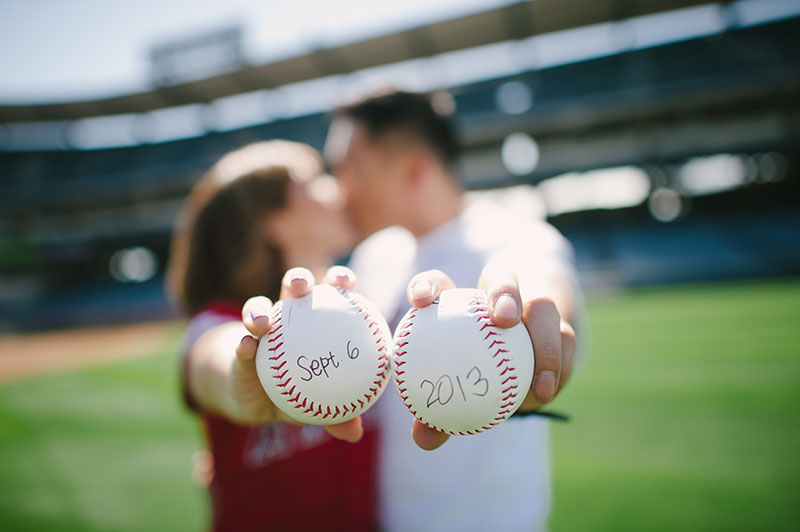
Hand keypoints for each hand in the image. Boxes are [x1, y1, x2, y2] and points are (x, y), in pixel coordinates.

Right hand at [236, 266, 364, 442]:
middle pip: (292, 289)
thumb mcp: (318, 406)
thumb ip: (337, 415)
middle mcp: (288, 318)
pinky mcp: (239, 348)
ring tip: (263, 323)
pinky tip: (247, 347)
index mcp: (316, 320)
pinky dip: (244, 345)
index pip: (331, 294)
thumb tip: (355, 433)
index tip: (346, 282)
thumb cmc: (300, 394)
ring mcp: (261, 331)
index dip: (339, 280)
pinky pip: (240, 344)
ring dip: (258, 311)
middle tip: (301, 286)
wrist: (259, 402)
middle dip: (297, 279)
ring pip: (257, 308)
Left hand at [405, 266, 576, 450]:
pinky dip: (559, 365)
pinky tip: (547, 392)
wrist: (520, 350)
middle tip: (504, 321)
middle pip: (502, 278)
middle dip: (504, 294)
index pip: (436, 283)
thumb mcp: (456, 386)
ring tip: (539, 384)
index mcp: (459, 298)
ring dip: (543, 341)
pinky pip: (566, 339)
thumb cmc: (473, 368)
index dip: (427, 287)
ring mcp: (532, 302)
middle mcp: (497, 290)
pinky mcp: (561, 324)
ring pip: (543, 305)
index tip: (419, 301)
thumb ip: (436, 410)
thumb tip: (423, 439)